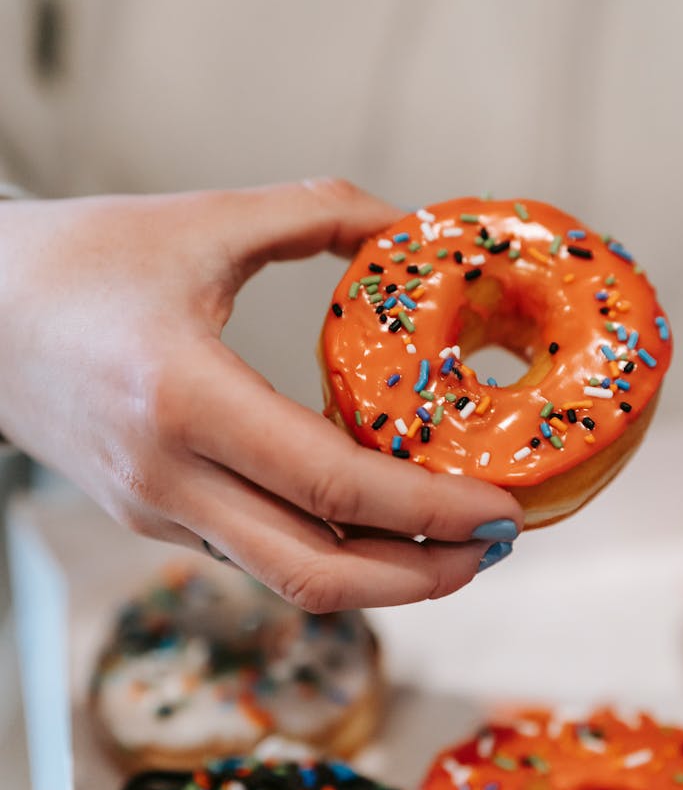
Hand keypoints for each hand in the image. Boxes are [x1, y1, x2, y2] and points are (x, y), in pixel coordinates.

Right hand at [0, 179, 521, 608]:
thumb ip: (314, 213)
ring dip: (377, 573)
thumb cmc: (75, 261)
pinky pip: (252, 554)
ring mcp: (154, 509)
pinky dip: (324, 547)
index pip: (331, 483)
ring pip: (285, 577)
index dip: (429, 510)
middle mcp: (167, 475)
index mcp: (183, 397)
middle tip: (492, 547)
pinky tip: (367, 515)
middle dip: (421, 577)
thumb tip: (403, 224)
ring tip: (447, 540)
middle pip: (316, 571)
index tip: (500, 510)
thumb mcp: (200, 221)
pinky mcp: (149, 515)